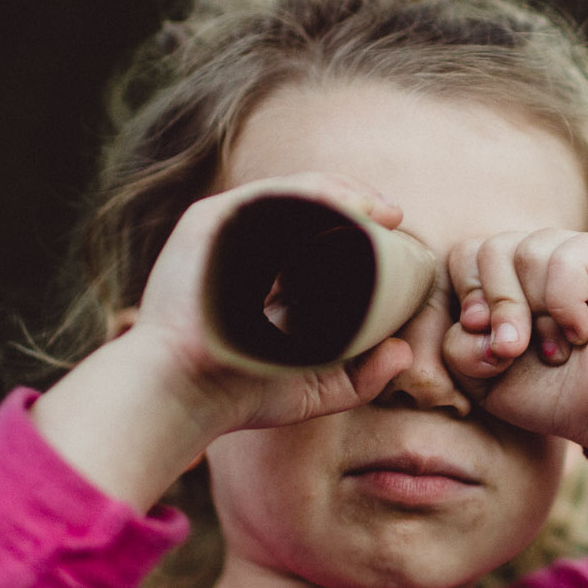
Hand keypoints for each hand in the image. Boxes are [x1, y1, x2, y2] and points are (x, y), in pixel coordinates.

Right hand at [31, 173, 413, 507]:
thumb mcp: (314, 390)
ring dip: (342, 192)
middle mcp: (240, 246)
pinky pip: (267, 194)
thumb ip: (362, 378)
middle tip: (394, 216)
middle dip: (355, 203)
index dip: (357, 227)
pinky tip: (349, 204)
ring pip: (291, 193)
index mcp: (261, 276)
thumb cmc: (239, 395)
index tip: (398, 236)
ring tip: (380, 209)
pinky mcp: (207, 223)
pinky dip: (312, 192)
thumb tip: (404, 352)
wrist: (183, 394)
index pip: (313, 233)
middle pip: (306, 206)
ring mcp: (222, 232)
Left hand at [442, 229, 587, 451]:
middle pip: (489, 249)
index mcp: (505, 274)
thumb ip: (458, 348)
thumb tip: (475, 320)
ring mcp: (577, 248)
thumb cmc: (548, 392)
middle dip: (499, 309)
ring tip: (558, 347)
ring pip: (527, 253)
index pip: (463, 257)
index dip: (469, 299)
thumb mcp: (483, 379)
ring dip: (538, 315)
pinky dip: (566, 306)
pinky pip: (566, 261)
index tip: (491, 344)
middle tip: (518, 350)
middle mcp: (539, 253)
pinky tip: (582, 332)